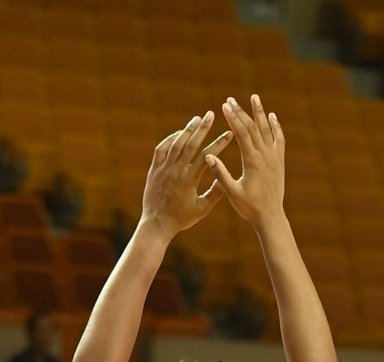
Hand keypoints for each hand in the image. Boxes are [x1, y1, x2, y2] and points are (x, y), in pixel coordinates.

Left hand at [140, 112, 230, 237]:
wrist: (156, 225)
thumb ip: (215, 193)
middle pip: (190, 144)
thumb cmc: (181, 219)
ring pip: (176, 143)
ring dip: (187, 129)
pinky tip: (180, 134)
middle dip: (202, 128)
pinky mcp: (154, 170)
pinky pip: (161, 149)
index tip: (229, 134)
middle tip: (211, 114)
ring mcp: (163, 169)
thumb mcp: (202, 209)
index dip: (219, 144)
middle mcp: (176, 172)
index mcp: (189, 181)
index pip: (206, 157)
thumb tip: (226, 177)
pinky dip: (171, 139)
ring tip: (197, 119)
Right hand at [208, 94, 284, 228]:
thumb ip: (221, 174)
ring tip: (254, 97)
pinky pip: (278, 139)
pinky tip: (272, 117)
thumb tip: (208, 157)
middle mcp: (265, 155)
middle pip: (252, 127)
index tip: (224, 106)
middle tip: (230, 99)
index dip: (233, 118)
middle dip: (241, 112)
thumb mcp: (232, 193)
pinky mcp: (279, 161)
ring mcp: (274, 157)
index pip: (241, 133)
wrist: (270, 217)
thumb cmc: (249, 208)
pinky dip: (275, 126)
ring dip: (259, 112)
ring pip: (266, 129)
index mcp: (252, 161)